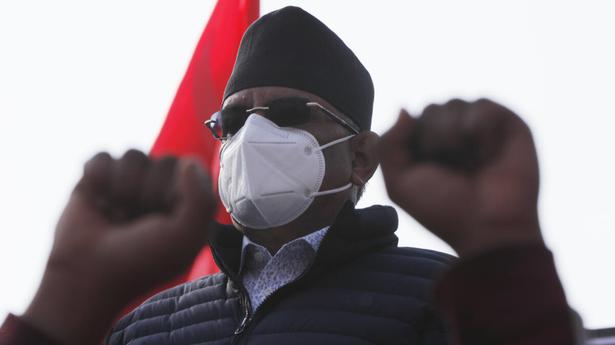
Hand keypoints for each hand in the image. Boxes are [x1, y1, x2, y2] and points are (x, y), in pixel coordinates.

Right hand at [23, 150, 215, 344]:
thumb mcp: (186, 237)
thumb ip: (202, 199)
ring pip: (134, 155)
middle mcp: (160, 188)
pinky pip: (104, 157)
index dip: (178, 191)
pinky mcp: (98, 178)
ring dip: (123, 188)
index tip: (167, 218)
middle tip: (138, 222)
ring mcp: (129, 181)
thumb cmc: (141, 260)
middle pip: (164, 160)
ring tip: (118, 215)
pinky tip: (98, 203)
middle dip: (149, 192)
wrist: (88, 276)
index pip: (192, 167)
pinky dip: (98, 179)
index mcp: (187, 202)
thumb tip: (187, 162)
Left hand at [379, 99, 542, 255]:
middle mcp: (454, 135)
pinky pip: (482, 104)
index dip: (413, 143)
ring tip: (471, 164)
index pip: (410, 120)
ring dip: (455, 136)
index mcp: (428, 148)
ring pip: (454, 103)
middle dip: (434, 140)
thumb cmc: (443, 209)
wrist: (487, 226)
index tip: (426, 172)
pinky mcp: (509, 125)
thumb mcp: (399, 184)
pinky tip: (487, 153)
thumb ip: (389, 144)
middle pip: (431, 109)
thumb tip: (405, 109)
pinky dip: (480, 129)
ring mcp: (481, 129)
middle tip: (452, 171)